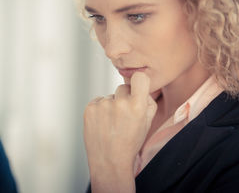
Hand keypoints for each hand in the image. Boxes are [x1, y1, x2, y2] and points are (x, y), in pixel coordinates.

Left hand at [83, 72, 157, 191]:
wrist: (109, 162)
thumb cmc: (130, 143)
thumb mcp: (147, 123)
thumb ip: (148, 102)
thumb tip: (142, 87)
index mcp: (138, 106)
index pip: (140, 77)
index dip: (139, 82)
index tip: (137, 88)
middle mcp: (120, 103)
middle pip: (124, 87)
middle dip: (125, 98)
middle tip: (124, 116)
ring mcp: (103, 105)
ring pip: (110, 96)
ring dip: (111, 106)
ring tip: (112, 124)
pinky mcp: (90, 108)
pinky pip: (98, 101)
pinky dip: (100, 110)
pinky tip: (103, 124)